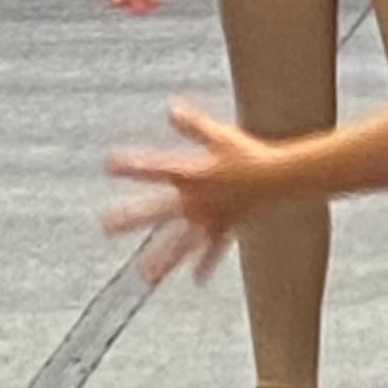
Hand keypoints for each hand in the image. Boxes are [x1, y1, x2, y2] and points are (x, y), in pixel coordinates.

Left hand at [105, 100, 274, 282]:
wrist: (280, 179)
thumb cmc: (249, 154)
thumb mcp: (220, 136)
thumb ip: (193, 124)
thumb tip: (170, 108)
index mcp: (191, 175)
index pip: (156, 169)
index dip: (132, 166)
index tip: (110, 165)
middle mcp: (195, 201)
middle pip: (157, 211)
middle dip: (131, 218)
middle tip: (107, 226)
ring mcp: (210, 219)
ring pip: (181, 242)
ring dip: (163, 258)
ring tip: (146, 274)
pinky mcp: (227, 228)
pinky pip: (214, 250)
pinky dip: (206, 264)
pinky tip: (196, 279)